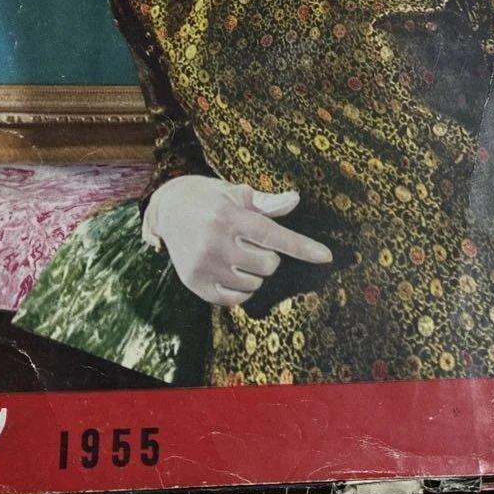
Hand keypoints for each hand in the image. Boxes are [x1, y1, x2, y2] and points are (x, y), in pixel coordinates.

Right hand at [144, 176, 331, 305]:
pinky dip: (241, 290)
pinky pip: (235, 300)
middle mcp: (216, 240)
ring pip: (254, 284)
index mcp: (230, 215)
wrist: (166, 208)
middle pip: (268, 265)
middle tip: (250, 243)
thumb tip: (295, 200)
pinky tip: (231, 272)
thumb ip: (267, 203)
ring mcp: (204, 265)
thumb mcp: (236, 193)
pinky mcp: (194, 283)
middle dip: (268, 256)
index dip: (302, 247)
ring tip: (237, 254)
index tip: (327, 257)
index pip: (273, 235)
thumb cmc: (210, 198)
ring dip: (254, 273)